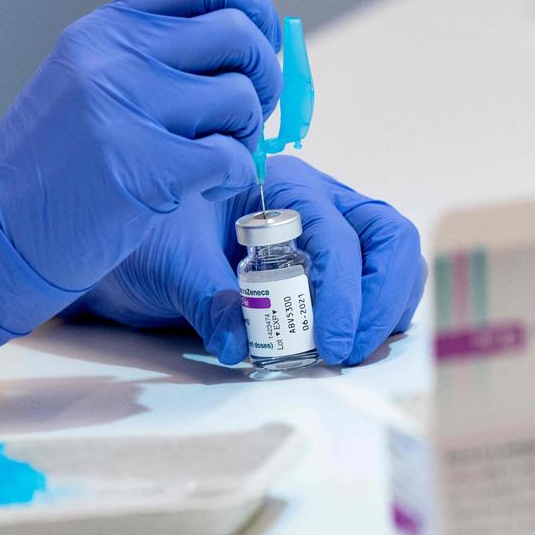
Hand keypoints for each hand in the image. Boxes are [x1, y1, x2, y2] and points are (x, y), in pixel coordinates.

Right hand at [0, 0, 281, 372]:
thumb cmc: (51, 168)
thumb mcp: (88, 86)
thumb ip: (155, 60)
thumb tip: (247, 50)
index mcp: (105, 31)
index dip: (251, 5)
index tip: (263, 38)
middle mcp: (115, 57)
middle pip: (238, 35)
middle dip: (265, 76)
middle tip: (249, 114)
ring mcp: (127, 110)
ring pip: (241, 98)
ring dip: (248, 135)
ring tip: (217, 158)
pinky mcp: (146, 169)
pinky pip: (233, 159)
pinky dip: (234, 179)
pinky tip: (203, 190)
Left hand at [72, 156, 426, 365]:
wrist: (139, 250)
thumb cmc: (152, 238)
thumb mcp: (169, 261)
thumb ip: (206, 296)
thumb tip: (240, 343)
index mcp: (283, 184)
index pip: (338, 232)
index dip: (343, 291)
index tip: (328, 344)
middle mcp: (319, 200)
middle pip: (388, 235)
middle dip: (380, 297)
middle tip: (348, 350)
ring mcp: (332, 230)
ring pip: (395, 256)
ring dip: (387, 306)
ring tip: (353, 349)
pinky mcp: (334, 265)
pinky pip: (381, 281)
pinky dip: (381, 312)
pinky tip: (353, 340)